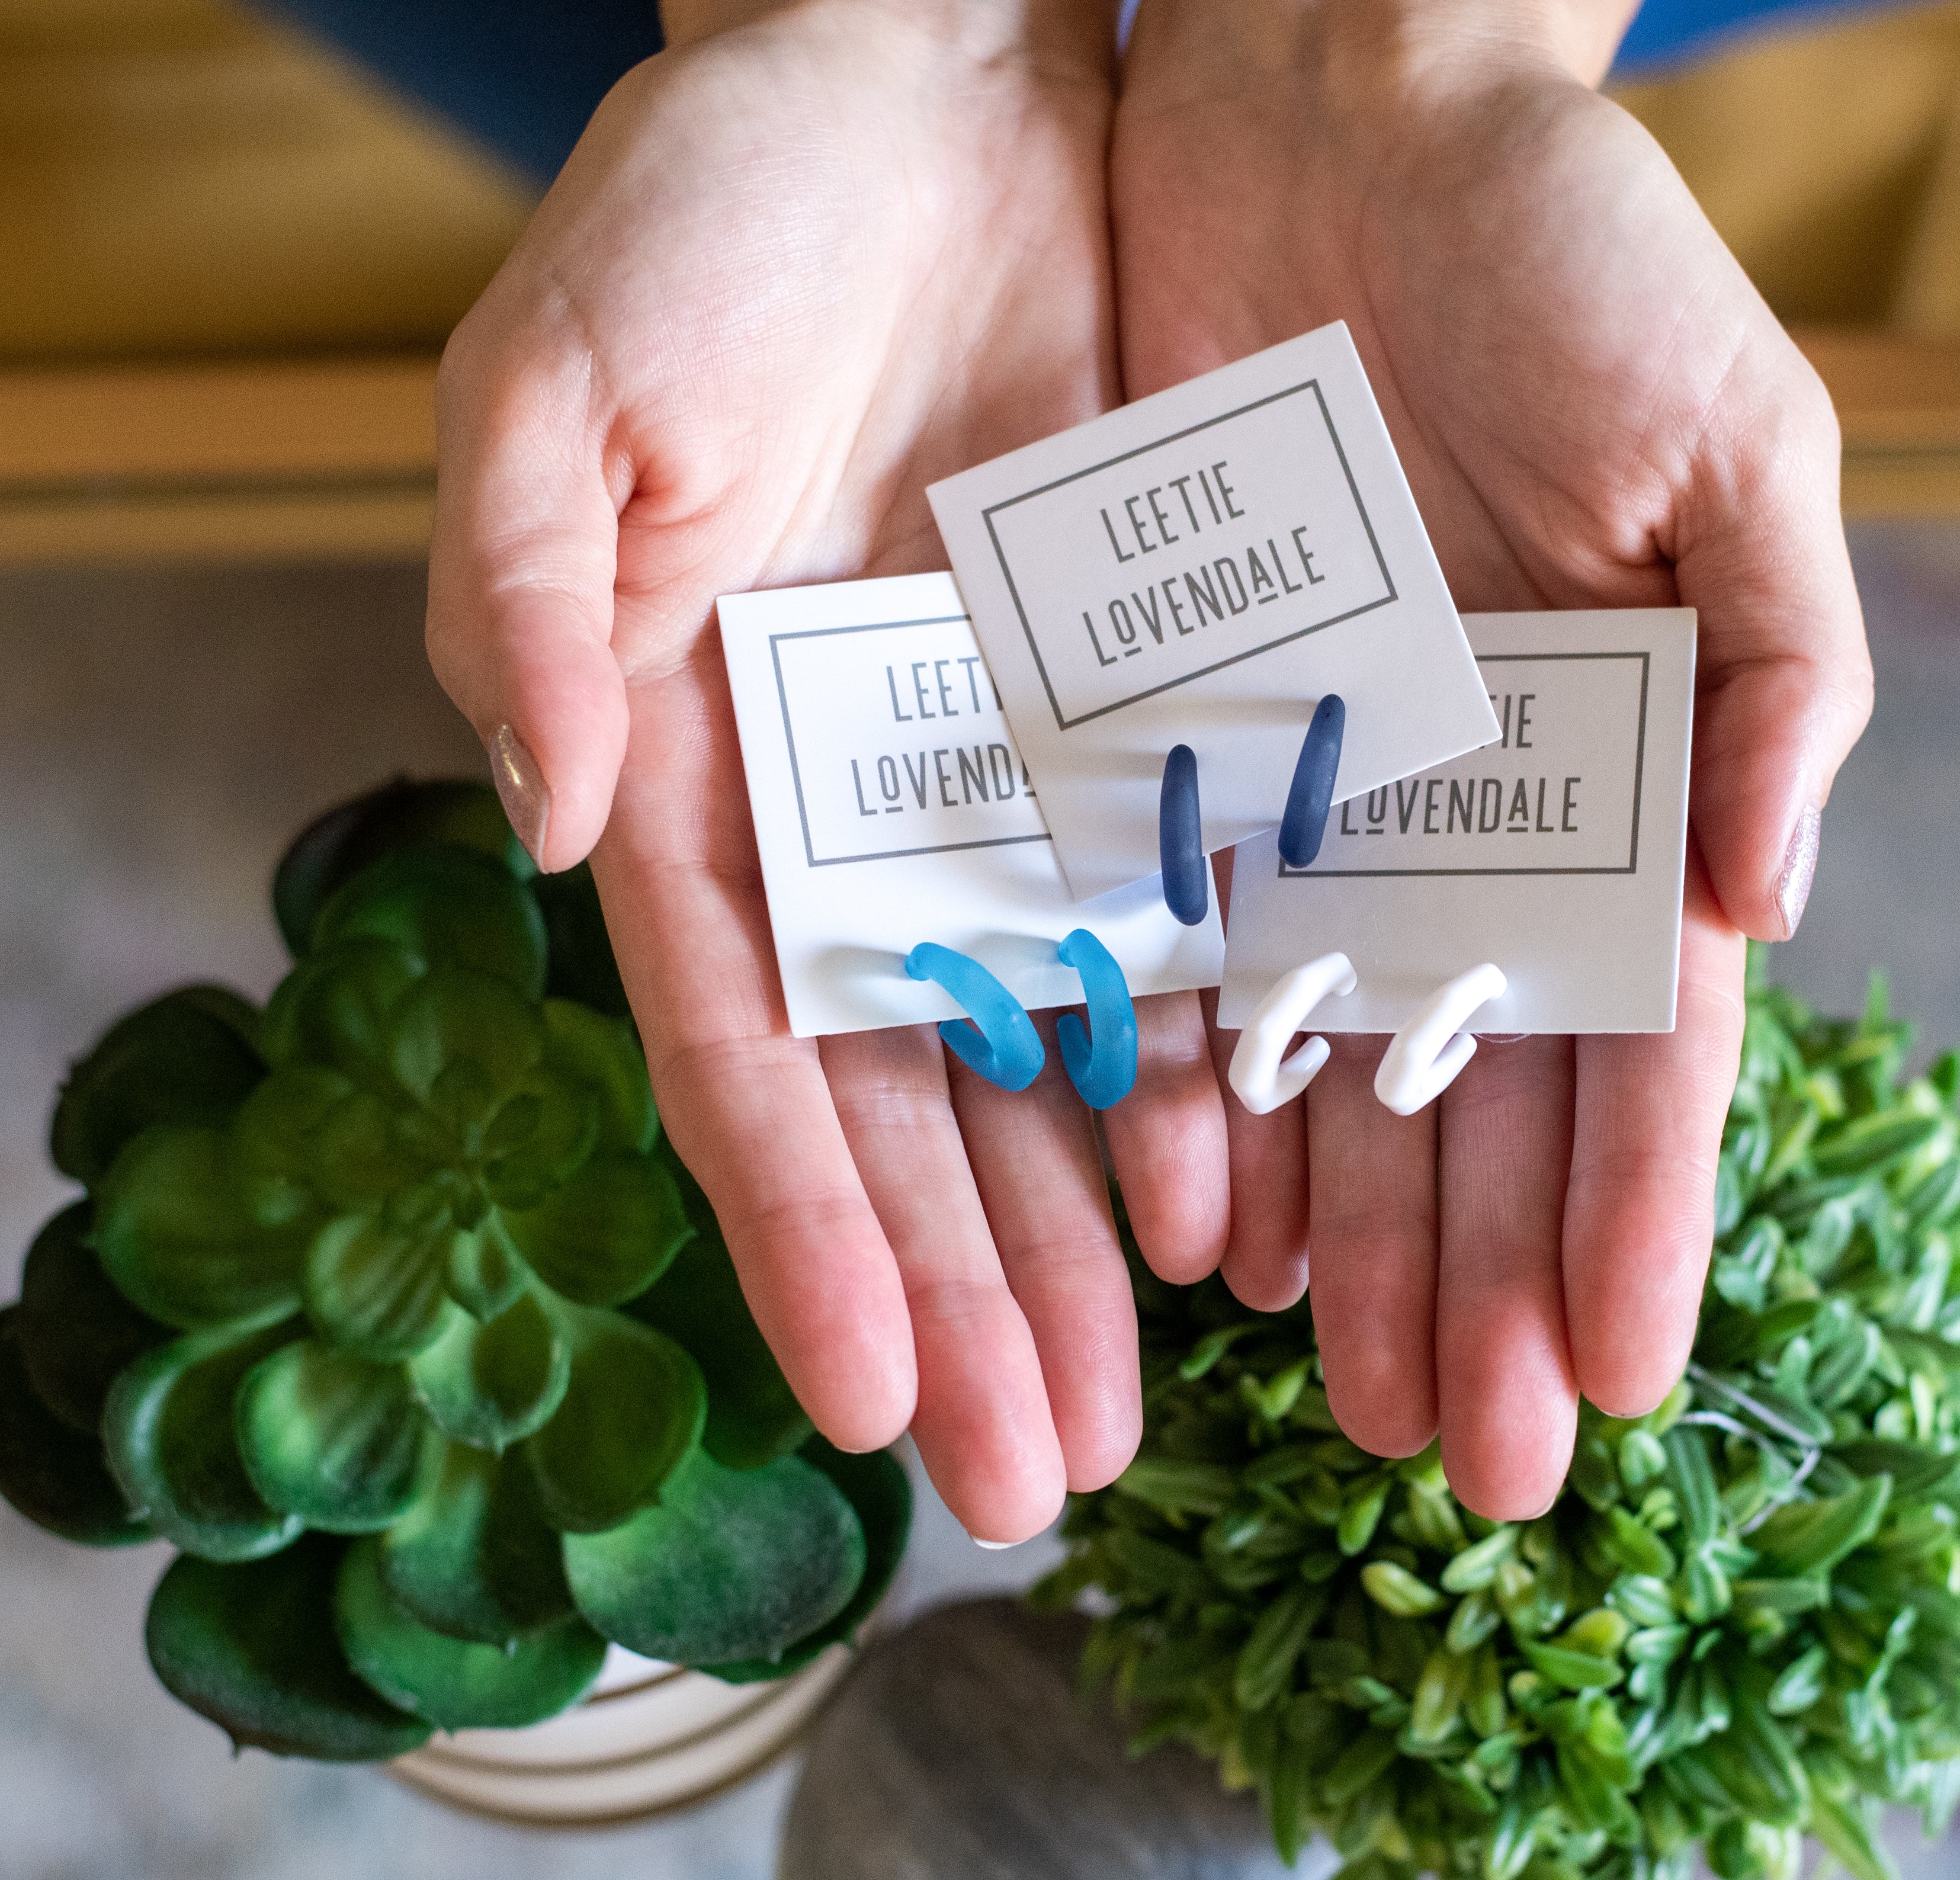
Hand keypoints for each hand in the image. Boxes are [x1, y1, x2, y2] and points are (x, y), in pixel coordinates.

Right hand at [426, 0, 1229, 1540]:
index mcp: (707, 791)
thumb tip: (541, 810)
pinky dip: (1210, 1083)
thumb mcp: (565, 390)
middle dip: (965, 1303)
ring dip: (1088, 1252)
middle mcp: (860, 837)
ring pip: (1052, 1073)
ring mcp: (1006, 806)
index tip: (857, 1400)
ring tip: (1137, 1419)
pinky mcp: (1143, 746)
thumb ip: (530, 601)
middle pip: (910, 1117)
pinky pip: (1181, 945)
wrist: (935, 94)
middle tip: (1028, 1482)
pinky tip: (1251, 1226)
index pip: (751, 1062)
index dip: (799, 1238)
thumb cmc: (719, 220)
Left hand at [1119, 0, 1873, 1516]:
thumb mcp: (1728, 431)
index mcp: (1619, 774)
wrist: (1327, 110)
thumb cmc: (1561, 248)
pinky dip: (1190, 1102)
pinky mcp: (1172, 758)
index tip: (1625, 1382)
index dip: (1634, 1221)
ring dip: (1341, 1248)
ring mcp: (1318, 809)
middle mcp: (1466, 826)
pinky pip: (1177, 966)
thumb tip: (1771, 898)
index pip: (1637, 1050)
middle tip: (1462, 1470)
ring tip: (1334, 1401)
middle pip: (1478, 1108)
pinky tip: (1194, 1233)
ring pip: (1329, 1079)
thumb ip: (1779, 665)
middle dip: (1479, 1286)